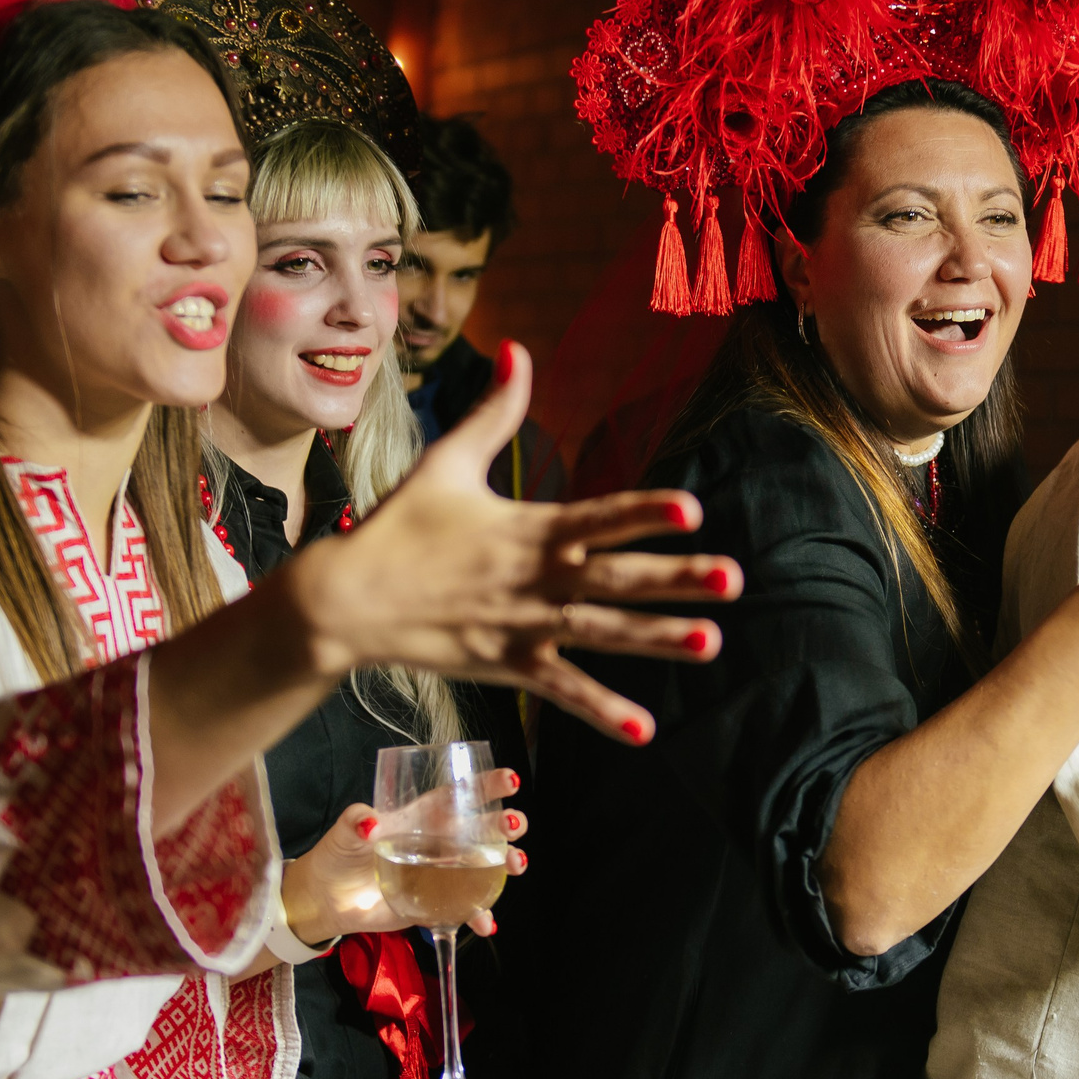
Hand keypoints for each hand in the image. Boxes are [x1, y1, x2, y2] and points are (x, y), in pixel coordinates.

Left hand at [281, 789, 531, 945]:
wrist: (326, 900)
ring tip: (516, 865)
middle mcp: (439, 843)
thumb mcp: (344, 832)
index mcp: (422, 817)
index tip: (511, 781)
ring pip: (484, 867)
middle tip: (515, 827)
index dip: (486, 786)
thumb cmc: (337, 855)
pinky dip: (479, 917)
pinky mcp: (436, 904)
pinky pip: (465, 910)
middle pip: (482, 830)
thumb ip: (356, 823)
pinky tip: (486, 923)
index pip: (459, 796)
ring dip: (505, 865)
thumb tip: (370, 822)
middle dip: (505, 825)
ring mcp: (441, 875)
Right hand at [286, 341, 744, 743]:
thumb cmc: (399, 527)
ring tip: (713, 643)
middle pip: (617, 578)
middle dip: (676, 579)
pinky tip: (644, 731)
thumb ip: (494, 411)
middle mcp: (535, 578)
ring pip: (603, 634)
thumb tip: (515, 347)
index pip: (599, 516)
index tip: (693, 511)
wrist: (345, 600)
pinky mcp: (508, 665)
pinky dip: (601, 711)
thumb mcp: (447, 461)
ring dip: (659, 640)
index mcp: (530, 528)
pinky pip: (562, 691)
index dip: (645, 512)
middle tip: (733, 580)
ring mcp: (523, 626)